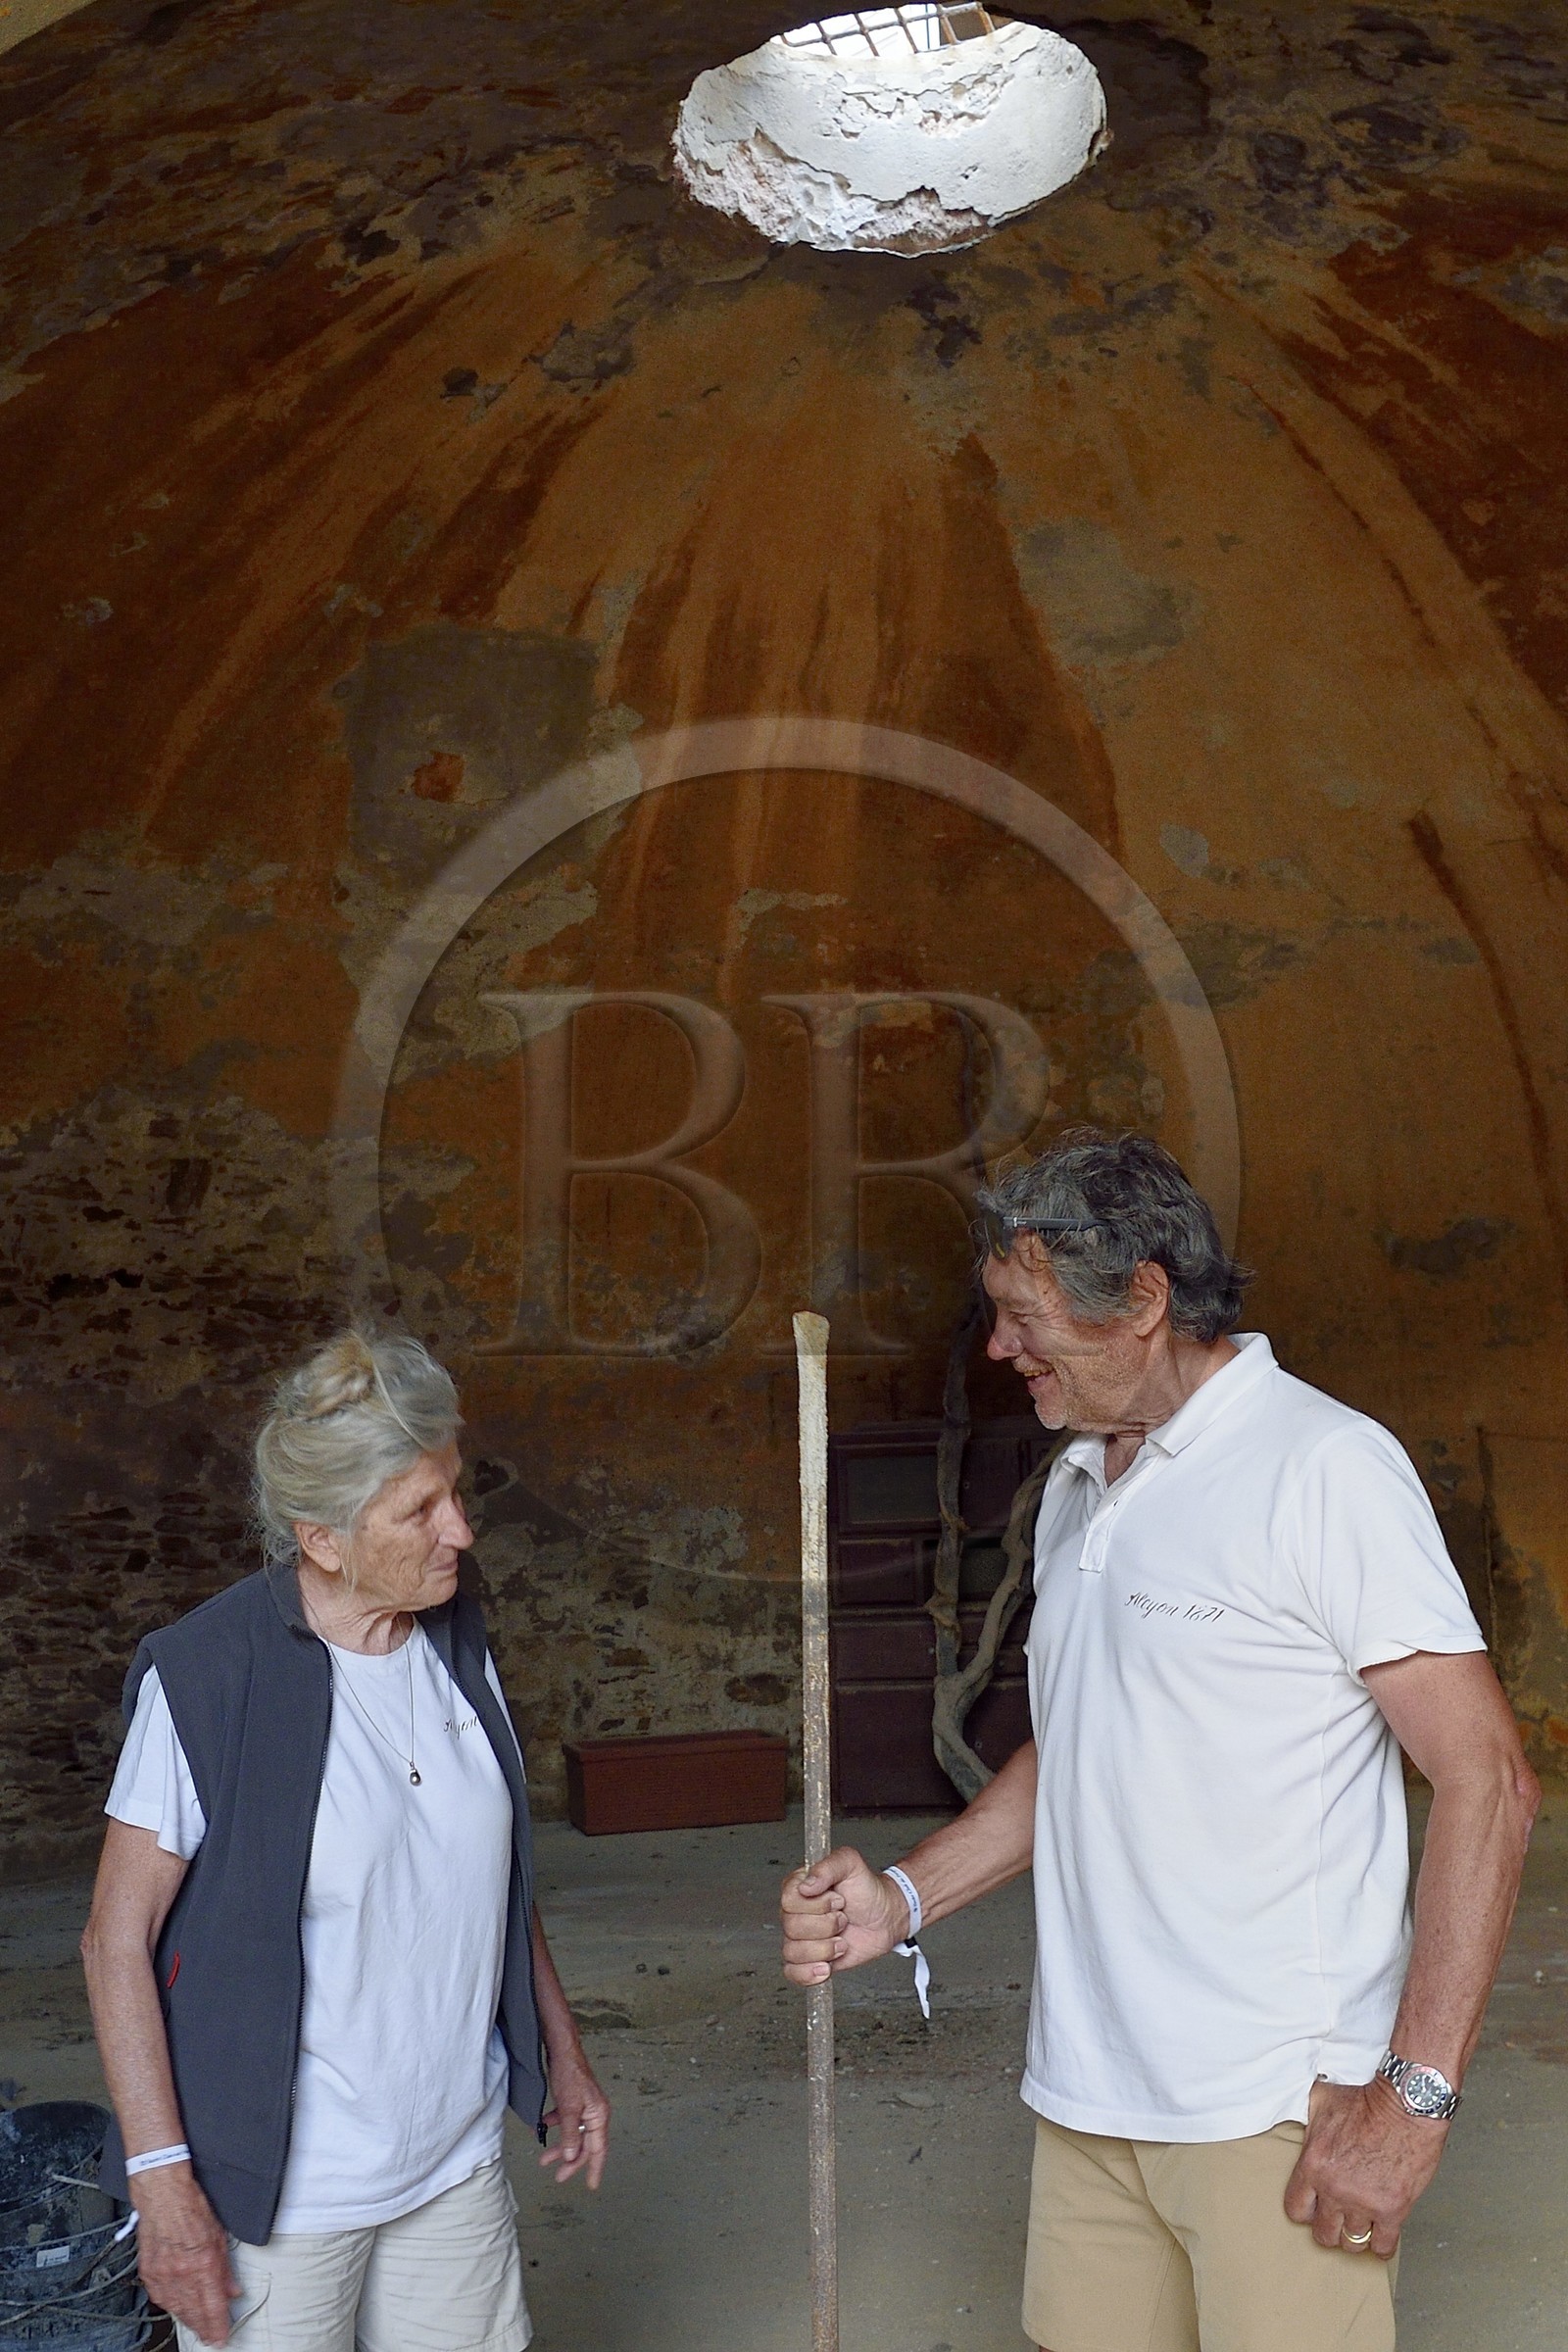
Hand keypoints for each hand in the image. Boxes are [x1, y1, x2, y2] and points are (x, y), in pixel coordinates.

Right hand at [130, 2165, 236, 2346]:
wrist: (163, 2195)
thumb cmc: (191, 2209)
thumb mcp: (219, 2237)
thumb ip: (225, 2270)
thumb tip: (232, 2291)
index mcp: (203, 2265)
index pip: (212, 2307)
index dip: (218, 2327)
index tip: (222, 2337)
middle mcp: (182, 2274)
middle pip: (194, 2313)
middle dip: (203, 2328)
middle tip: (210, 2337)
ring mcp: (163, 2275)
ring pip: (176, 2309)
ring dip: (188, 2319)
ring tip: (197, 2326)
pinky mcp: (148, 2272)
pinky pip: (160, 2298)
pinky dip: (171, 2305)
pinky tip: (177, 2308)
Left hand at [538, 2043, 610, 2189]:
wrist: (563, 2049)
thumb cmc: (570, 2075)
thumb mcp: (568, 2108)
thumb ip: (569, 2134)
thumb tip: (569, 2157)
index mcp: (599, 2116)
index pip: (599, 2149)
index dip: (594, 2168)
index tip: (591, 2185)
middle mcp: (595, 2113)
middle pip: (585, 2144)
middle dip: (570, 2161)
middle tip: (558, 2177)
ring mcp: (585, 2106)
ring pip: (574, 2134)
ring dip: (560, 2146)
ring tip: (544, 2159)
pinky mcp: (575, 2100)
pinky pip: (566, 2120)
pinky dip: (555, 2126)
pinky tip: (541, 2127)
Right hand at [780, 1847, 909, 1985]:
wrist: (885, 1918)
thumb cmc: (866, 1890)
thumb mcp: (851, 1864)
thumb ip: (828, 1866)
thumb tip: (806, 1885)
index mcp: (798, 1887)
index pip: (789, 1900)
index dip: (817, 1904)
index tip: (838, 1900)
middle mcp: (794, 1913)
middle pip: (791, 1928)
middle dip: (826, 1926)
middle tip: (843, 1919)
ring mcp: (800, 1938)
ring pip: (792, 1952)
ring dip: (824, 1950)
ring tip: (841, 1941)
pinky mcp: (808, 1960)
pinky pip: (792, 1972)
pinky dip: (808, 1973)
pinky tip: (826, 1967)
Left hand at [1284, 2077, 1450, 2258]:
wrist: (1406, 2105)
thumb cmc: (1367, 2099)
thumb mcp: (1321, 2100)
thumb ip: (1306, 2118)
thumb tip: (1296, 2113)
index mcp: (1313, 2165)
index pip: (1296, 2210)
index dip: (1305, 2210)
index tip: (1314, 2206)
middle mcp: (1335, 2189)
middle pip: (1323, 2234)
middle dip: (1329, 2228)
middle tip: (1337, 2219)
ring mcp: (1364, 2203)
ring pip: (1351, 2243)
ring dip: (1354, 2235)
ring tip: (1359, 2225)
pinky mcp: (1392, 2210)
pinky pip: (1382, 2246)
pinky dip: (1381, 2245)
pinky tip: (1381, 2233)